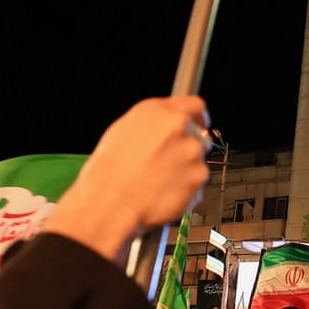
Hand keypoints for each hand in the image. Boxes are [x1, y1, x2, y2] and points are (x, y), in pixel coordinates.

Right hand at [44, 96, 211, 262]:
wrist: (109, 203)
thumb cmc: (108, 172)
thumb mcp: (122, 132)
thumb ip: (153, 125)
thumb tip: (164, 127)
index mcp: (158, 112)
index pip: (195, 105)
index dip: (198, 118)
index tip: (199, 126)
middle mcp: (178, 127)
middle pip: (198, 136)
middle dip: (186, 150)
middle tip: (166, 166)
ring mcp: (191, 152)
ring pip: (196, 161)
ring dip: (184, 171)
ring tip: (158, 182)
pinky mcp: (198, 176)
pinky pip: (197, 183)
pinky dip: (185, 190)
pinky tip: (163, 194)